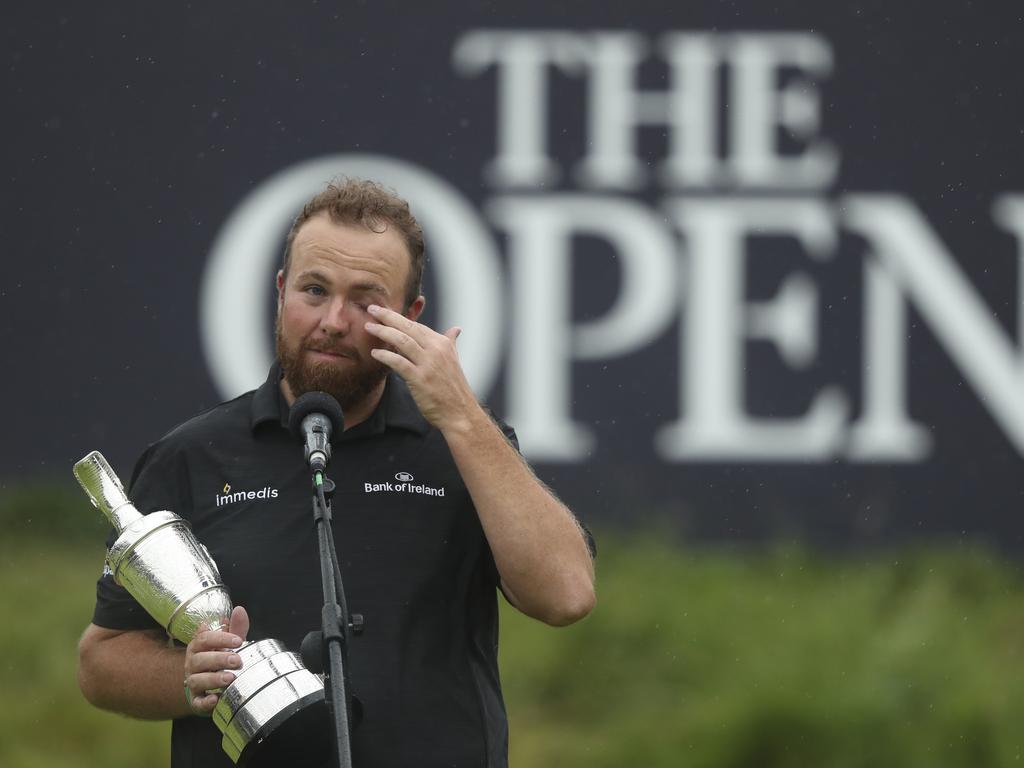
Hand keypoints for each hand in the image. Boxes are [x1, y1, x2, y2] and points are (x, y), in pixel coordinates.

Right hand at [183, 605, 248, 714]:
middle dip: (219, 659)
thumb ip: (235, 629)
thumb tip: (239, 610)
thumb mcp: (229, 644)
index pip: (204, 639)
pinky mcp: (196, 700)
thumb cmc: (220, 660)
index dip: (220, 638)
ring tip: (230, 678)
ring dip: (213, 679)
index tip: (238, 640)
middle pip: (200, 659)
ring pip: (197, 680)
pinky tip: (216, 699)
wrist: (210, 685)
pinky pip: (197, 702)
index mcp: (199, 647)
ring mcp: (193, 682)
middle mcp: (193, 664)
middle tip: (237, 660)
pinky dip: (205, 702)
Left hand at [365, 304, 477, 430]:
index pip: (417, 325)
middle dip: (388, 316)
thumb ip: (451, 343)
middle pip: (408, 327)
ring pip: (402, 341)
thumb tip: (456, 329)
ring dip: (383, 332)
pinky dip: (385, 355)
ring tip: (369, 327)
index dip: (399, 318)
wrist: (460, 412)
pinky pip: (398, 362)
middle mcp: (436, 350)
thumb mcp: (454, 360)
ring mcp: (428, 364)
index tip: (384, 312)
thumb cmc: (454, 389)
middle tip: (372, 308)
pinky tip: (375, 353)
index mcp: (443, 344)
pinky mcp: (420, 379)